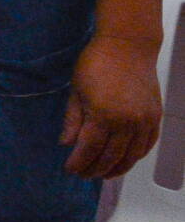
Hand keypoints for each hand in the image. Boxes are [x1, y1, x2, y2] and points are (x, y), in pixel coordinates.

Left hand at [61, 34, 161, 178]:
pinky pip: (147, 145)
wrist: (127, 47)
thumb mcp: (76, 91)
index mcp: (103, 116)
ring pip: (131, 156)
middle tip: (83, 174)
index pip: (89, 149)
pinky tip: (124, 160)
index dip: (79, 163)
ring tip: (102, 173)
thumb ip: (72, 120)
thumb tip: (66, 144)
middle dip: (95, 169)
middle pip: (111, 157)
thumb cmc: (96, 64)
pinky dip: (135, 156)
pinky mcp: (155, 117)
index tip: (70, 169)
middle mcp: (127, 122)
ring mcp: (144, 121)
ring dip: (117, 168)